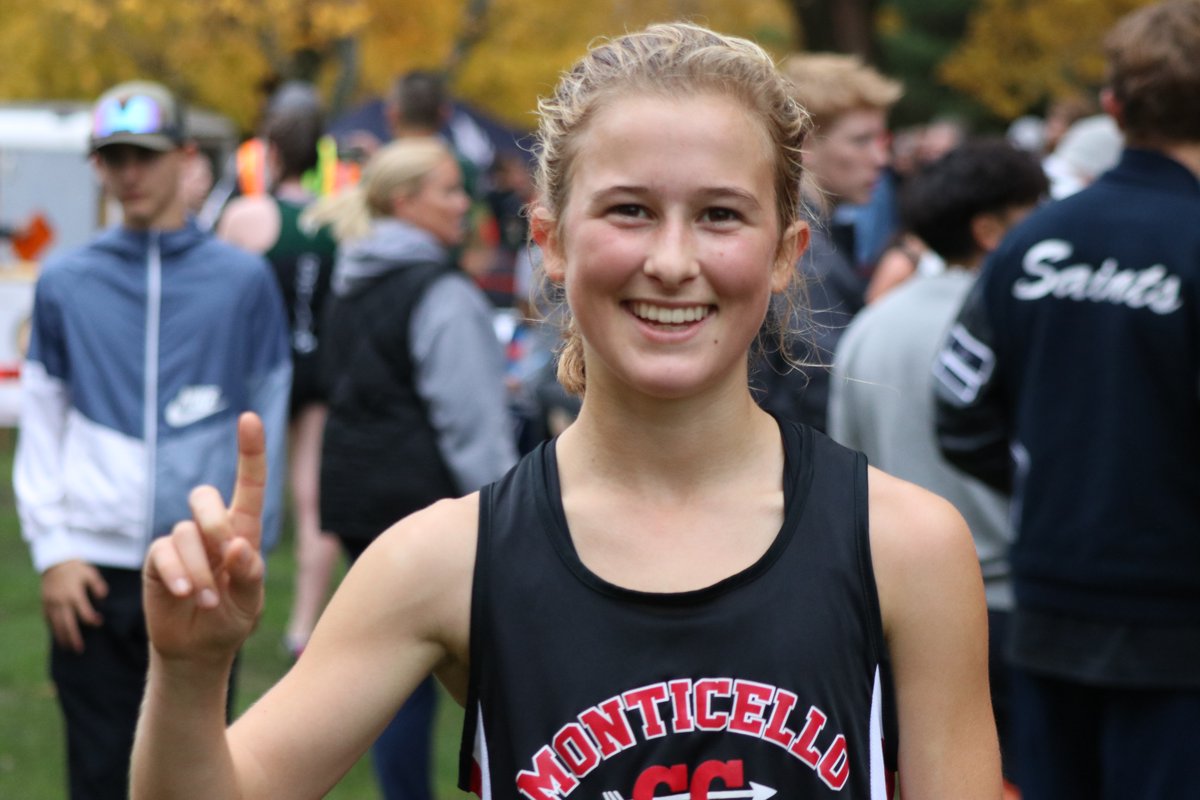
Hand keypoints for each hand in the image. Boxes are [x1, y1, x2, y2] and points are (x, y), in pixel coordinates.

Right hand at [41, 560, 108, 652]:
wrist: (55, 562)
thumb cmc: (76, 569)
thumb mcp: (91, 574)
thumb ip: (98, 586)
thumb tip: (103, 597)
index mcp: (74, 595)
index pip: (84, 613)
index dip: (92, 620)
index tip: (99, 622)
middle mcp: (61, 601)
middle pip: (68, 624)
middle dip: (74, 638)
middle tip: (79, 650)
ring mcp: (51, 603)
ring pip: (56, 625)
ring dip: (62, 637)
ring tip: (68, 648)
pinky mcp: (45, 603)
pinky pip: (48, 620)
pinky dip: (53, 629)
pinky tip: (58, 637)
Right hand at [143, 413, 266, 664]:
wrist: (199, 648)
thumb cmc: (232, 618)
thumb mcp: (250, 602)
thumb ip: (248, 575)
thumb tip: (237, 546)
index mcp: (244, 531)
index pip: (250, 485)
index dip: (250, 452)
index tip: (249, 418)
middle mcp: (212, 529)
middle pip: (205, 497)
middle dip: (215, 523)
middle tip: (225, 556)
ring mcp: (183, 542)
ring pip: (185, 532)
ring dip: (199, 569)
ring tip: (208, 600)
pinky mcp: (159, 558)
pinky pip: (163, 551)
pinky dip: (177, 573)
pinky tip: (183, 594)